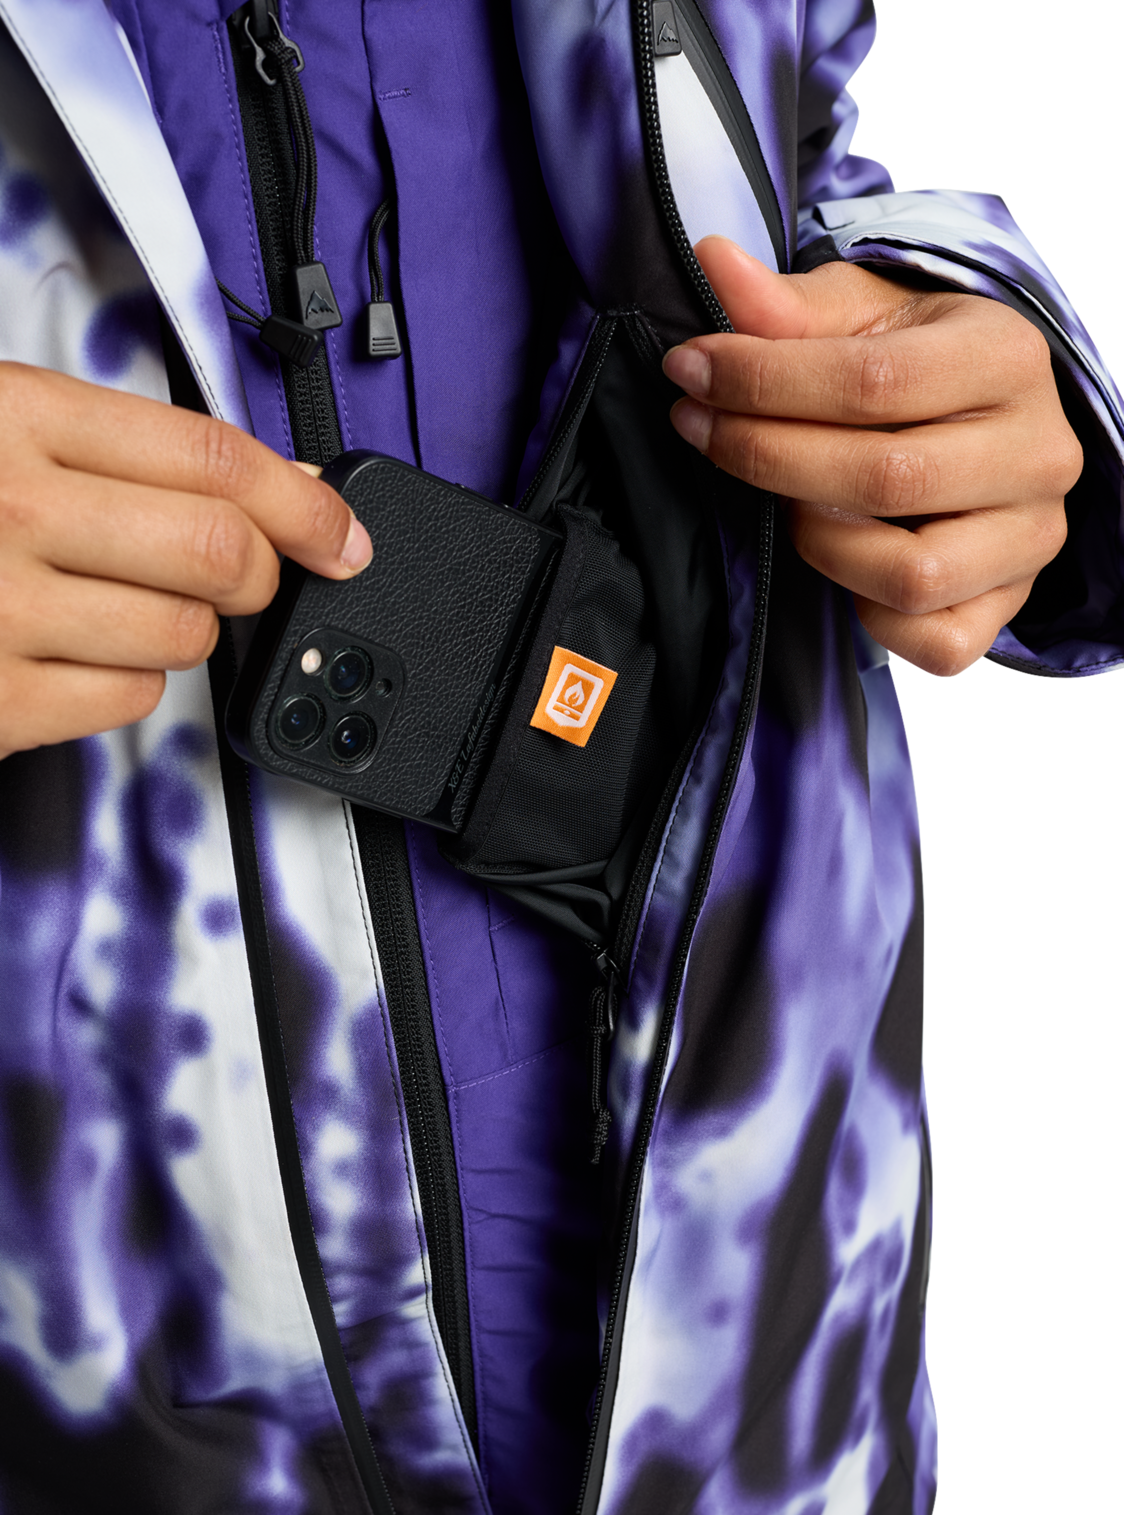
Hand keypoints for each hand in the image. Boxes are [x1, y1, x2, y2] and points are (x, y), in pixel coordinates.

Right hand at [0, 363, 370, 756]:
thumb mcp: (2, 424)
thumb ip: (130, 448)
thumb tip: (282, 480)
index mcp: (16, 418)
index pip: (211, 457)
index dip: (303, 500)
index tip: (342, 532)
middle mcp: (11, 510)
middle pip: (222, 555)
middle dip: (257, 572)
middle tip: (239, 572)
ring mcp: (0, 612)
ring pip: (187, 636)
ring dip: (184, 628)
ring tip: (117, 602)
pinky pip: (132, 701)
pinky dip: (128, 681)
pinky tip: (75, 649)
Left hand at [662, 236, 1081, 674]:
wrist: (991, 428)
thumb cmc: (921, 366)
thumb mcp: (865, 316)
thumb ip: (790, 304)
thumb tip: (713, 261)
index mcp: (1005, 357)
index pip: (871, 380)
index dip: (762, 381)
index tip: (688, 373)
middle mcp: (1037, 451)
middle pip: (884, 477)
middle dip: (766, 456)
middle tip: (701, 430)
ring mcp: (1029, 539)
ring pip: (909, 573)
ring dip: (821, 542)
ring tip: (790, 502)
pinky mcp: (1008, 607)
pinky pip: (931, 640)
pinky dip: (871, 616)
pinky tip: (843, 565)